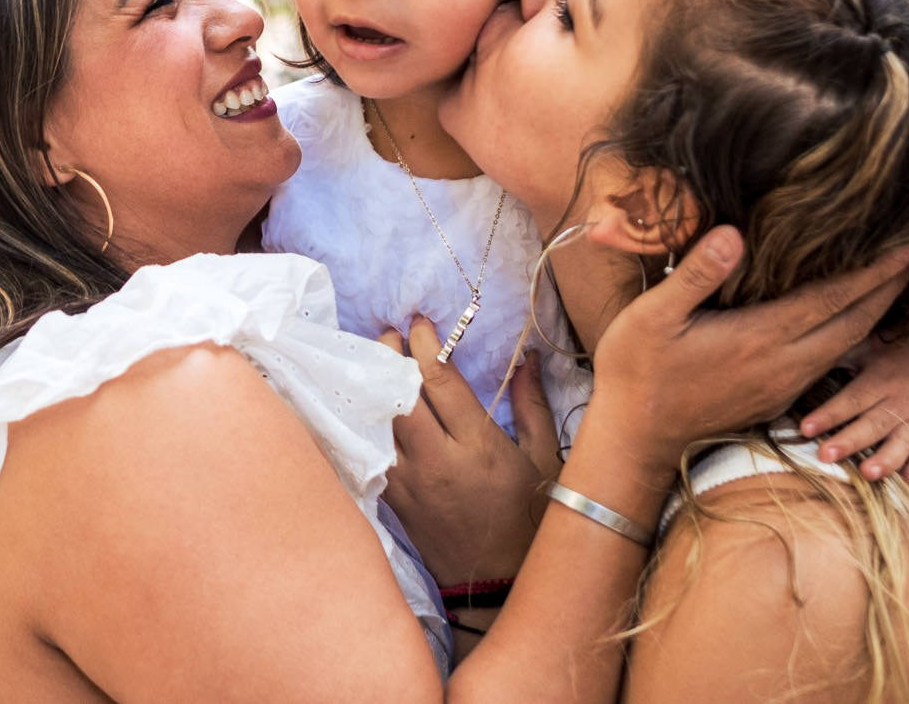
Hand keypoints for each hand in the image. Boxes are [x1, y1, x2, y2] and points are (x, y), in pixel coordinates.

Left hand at [379, 318, 560, 586]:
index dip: (425, 345)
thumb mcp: (546, 460)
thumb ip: (532, 406)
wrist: (498, 586)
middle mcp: (438, 461)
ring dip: (371, 386)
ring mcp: (410, 482)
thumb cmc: (530, 520)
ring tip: (371, 360)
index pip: (440, 382)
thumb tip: (528, 358)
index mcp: (478, 446)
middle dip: (389, 356)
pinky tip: (362, 404)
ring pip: (377, 421)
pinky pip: (369, 452)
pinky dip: (363, 423)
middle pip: (399, 394)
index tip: (420, 322)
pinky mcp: (394, 500)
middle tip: (389, 334)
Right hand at [592, 228, 908, 473]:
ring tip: (891, 285)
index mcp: (759, 338)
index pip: (832, 299)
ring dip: (873, 315)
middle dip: (888, 291)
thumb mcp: (653, 315)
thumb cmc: (636, 369)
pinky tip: (845, 324)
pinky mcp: (773, 399)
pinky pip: (826, 364)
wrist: (635, 437)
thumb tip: (734, 233)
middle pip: (854, 325)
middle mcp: (782, 365)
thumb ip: (697, 273)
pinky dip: (848, 337)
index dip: (874, 272)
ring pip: (844, 348)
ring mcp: (781, 387)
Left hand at [798, 325, 908, 483]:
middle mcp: (896, 402)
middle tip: (826, 456)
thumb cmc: (887, 352)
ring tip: (868, 474)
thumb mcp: (862, 348)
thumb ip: (837, 358)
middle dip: (849, 442)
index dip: (828, 415)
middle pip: (871, 425)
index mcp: (877, 381)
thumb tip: (800, 363)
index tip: (804, 428)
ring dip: (885, 460)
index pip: (849, 400)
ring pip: (900, 442)